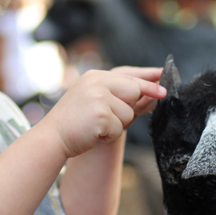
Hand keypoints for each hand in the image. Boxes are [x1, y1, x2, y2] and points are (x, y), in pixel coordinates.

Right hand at [42, 67, 165, 157]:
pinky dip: (109, 136)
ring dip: (116, 126)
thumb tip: (154, 96)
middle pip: (134, 92)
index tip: (163, 90)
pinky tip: (93, 133)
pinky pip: (119, 128)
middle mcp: (96, 81)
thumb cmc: (75, 123)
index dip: (148, 84)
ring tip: (95, 126)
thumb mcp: (96, 102)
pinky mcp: (100, 113)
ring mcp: (98, 96)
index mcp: (95, 76)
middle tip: (105, 119)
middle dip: (128, 109)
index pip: (129, 78)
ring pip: (128, 114)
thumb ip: (120, 97)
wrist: (52, 138)